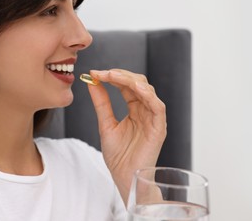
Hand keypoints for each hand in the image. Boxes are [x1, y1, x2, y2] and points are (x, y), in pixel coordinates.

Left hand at [87, 69, 166, 202]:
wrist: (124, 176)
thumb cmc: (118, 155)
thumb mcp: (105, 124)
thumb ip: (101, 103)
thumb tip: (92, 82)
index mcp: (135, 110)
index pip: (126, 86)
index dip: (112, 77)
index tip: (95, 73)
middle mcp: (145, 111)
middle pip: (138, 83)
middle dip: (120, 75)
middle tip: (103, 73)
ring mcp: (153, 118)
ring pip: (147, 90)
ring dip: (130, 80)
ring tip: (113, 75)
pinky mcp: (159, 127)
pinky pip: (157, 107)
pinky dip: (148, 95)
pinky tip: (135, 87)